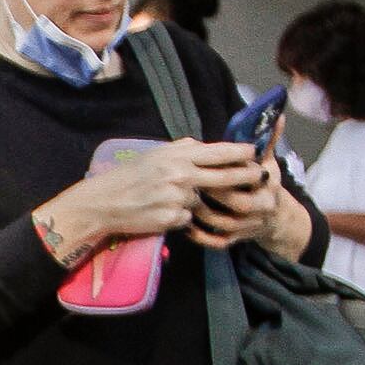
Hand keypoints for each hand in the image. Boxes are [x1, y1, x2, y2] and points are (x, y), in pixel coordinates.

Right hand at [38, 139, 250, 262]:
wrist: (104, 203)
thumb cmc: (128, 177)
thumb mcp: (155, 155)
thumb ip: (181, 150)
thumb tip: (203, 145)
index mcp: (176, 157)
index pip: (217, 152)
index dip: (239, 152)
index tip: (254, 151)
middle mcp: (180, 175)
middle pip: (223, 176)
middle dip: (244, 176)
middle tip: (260, 175)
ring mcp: (178, 198)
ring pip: (202, 201)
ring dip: (194, 201)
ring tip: (167, 199)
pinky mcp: (172, 219)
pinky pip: (187, 218)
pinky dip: (179, 216)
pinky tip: (161, 212)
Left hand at [185, 145, 289, 248]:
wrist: (275, 217)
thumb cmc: (265, 184)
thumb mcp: (269, 163)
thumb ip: (268, 141)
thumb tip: (276, 116)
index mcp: (269, 186)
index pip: (250, 179)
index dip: (230, 172)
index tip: (208, 163)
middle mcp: (261, 209)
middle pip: (238, 203)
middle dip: (214, 193)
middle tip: (190, 181)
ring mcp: (248, 227)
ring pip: (223, 223)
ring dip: (202, 214)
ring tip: (182, 200)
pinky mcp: (236, 240)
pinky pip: (217, 242)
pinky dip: (202, 237)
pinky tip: (186, 226)